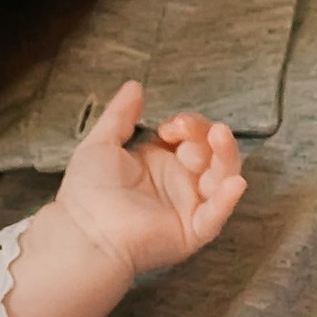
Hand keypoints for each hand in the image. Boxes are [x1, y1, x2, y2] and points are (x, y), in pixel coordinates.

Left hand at [52, 84, 245, 279]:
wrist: (82, 229)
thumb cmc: (88, 191)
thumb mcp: (102, 143)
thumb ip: (121, 115)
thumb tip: (135, 85)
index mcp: (161, 162)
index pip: (191, 136)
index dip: (188, 125)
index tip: (168, 127)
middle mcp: (180, 183)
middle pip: (211, 152)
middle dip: (205, 135)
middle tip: (183, 129)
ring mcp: (189, 207)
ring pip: (222, 178)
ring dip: (226, 156)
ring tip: (222, 137)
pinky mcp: (192, 231)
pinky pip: (216, 215)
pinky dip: (227, 200)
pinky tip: (235, 183)